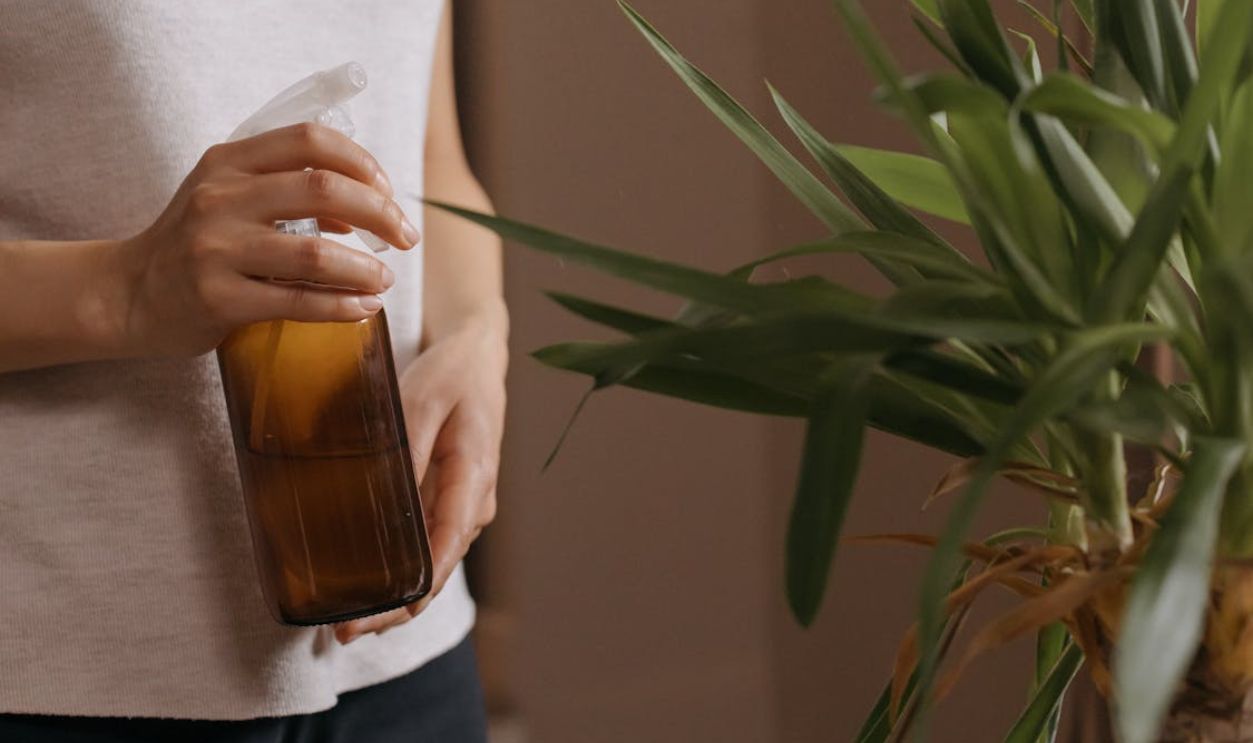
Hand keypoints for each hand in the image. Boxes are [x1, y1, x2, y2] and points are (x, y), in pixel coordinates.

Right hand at [113, 122, 419, 356]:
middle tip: (406, 237)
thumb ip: (289, 190)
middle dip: (380, 213)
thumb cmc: (197, 244)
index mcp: (228, 162)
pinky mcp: (217, 298)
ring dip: (364, 268)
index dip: (362, 162)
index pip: (310, 140)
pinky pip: (297, 302)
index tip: (388, 190)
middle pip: (323, 189)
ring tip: (384, 280)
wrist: (128, 293)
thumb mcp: (231, 198)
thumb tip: (364, 205)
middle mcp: (220, 198)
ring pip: (315, 253)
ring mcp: (216, 249)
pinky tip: (363, 308)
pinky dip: (342, 306)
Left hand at [334, 302, 507, 643]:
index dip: (408, 596)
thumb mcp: (422, 401)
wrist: (478, 355)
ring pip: (434, 564)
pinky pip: (430, 545)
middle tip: (343, 632)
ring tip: (350, 619)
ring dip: (397, 594)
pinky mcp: (452, 500)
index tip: (368, 618)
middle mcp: (475, 503)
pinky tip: (372, 583)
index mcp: (472, 480)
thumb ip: (405, 451)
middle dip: (395, 608)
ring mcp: (465, 505)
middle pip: (438, 571)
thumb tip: (384, 505)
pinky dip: (404, 570)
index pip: (443, 553)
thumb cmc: (452, 374)